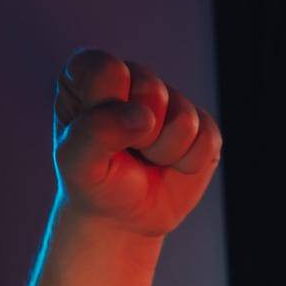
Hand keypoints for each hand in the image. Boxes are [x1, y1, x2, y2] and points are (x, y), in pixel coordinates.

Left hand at [53, 49, 222, 237]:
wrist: (124, 217)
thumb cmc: (95, 183)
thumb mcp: (77, 162)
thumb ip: (96, 131)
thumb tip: (144, 116)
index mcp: (91, 76)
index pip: (106, 68)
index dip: (107, 105)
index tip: (97, 130)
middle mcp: (133, 78)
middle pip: (150, 89)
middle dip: (140, 134)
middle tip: (126, 151)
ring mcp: (172, 100)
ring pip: (183, 117)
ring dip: (164, 152)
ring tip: (148, 159)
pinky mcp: (202, 125)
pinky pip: (207, 138)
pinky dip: (189, 163)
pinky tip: (172, 165)